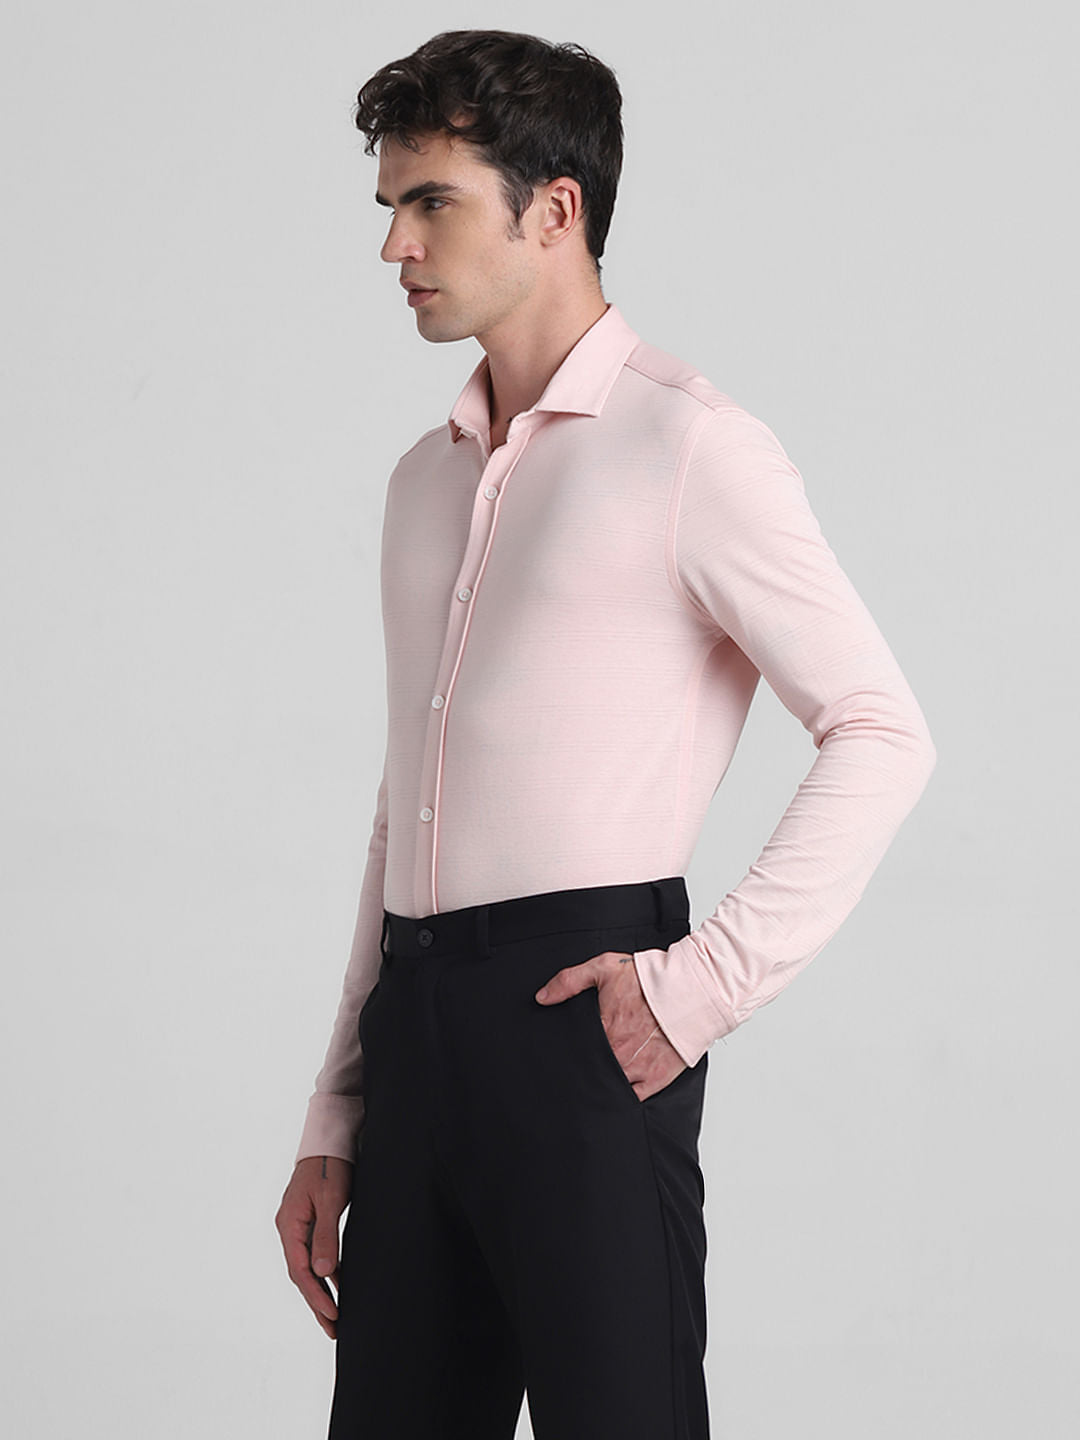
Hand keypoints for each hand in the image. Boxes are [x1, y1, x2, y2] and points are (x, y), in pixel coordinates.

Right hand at [275, 1154, 353, 1338]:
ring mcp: (298, 1226)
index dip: (316, 1295)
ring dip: (322, 1291)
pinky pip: (315, 1254)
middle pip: (302, 1274)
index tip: (333, 1314)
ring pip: (308, 1266)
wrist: (330, 1141)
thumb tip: (323, 1273)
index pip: (300, 1270)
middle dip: (317, 1302)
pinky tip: (340, 1286)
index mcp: (289, 1225)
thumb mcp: (330, 1200)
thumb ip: (325, 1236)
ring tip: (336, 1318)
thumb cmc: (330, 1166)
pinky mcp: (310, 1222)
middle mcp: (289, 1229)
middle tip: (334, 1329)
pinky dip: (327, 1272)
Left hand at [534, 950, 686, 1099]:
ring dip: (602, 1084)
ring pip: (610, 1086)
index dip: (568, 1054)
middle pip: (591, 1070)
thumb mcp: (605, 967)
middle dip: (584, 1069)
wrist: (694, 990)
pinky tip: (616, 1094)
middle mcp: (618, 1053)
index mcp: (604, 1029)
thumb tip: (542, 997)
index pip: (576, 1050)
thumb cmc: (652, 979)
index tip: (563, 1056)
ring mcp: (638, 1069)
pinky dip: (624, 1097)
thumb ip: (570, 980)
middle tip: (573, 1074)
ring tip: (591, 1087)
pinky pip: (633, 1097)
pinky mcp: (657, 1078)